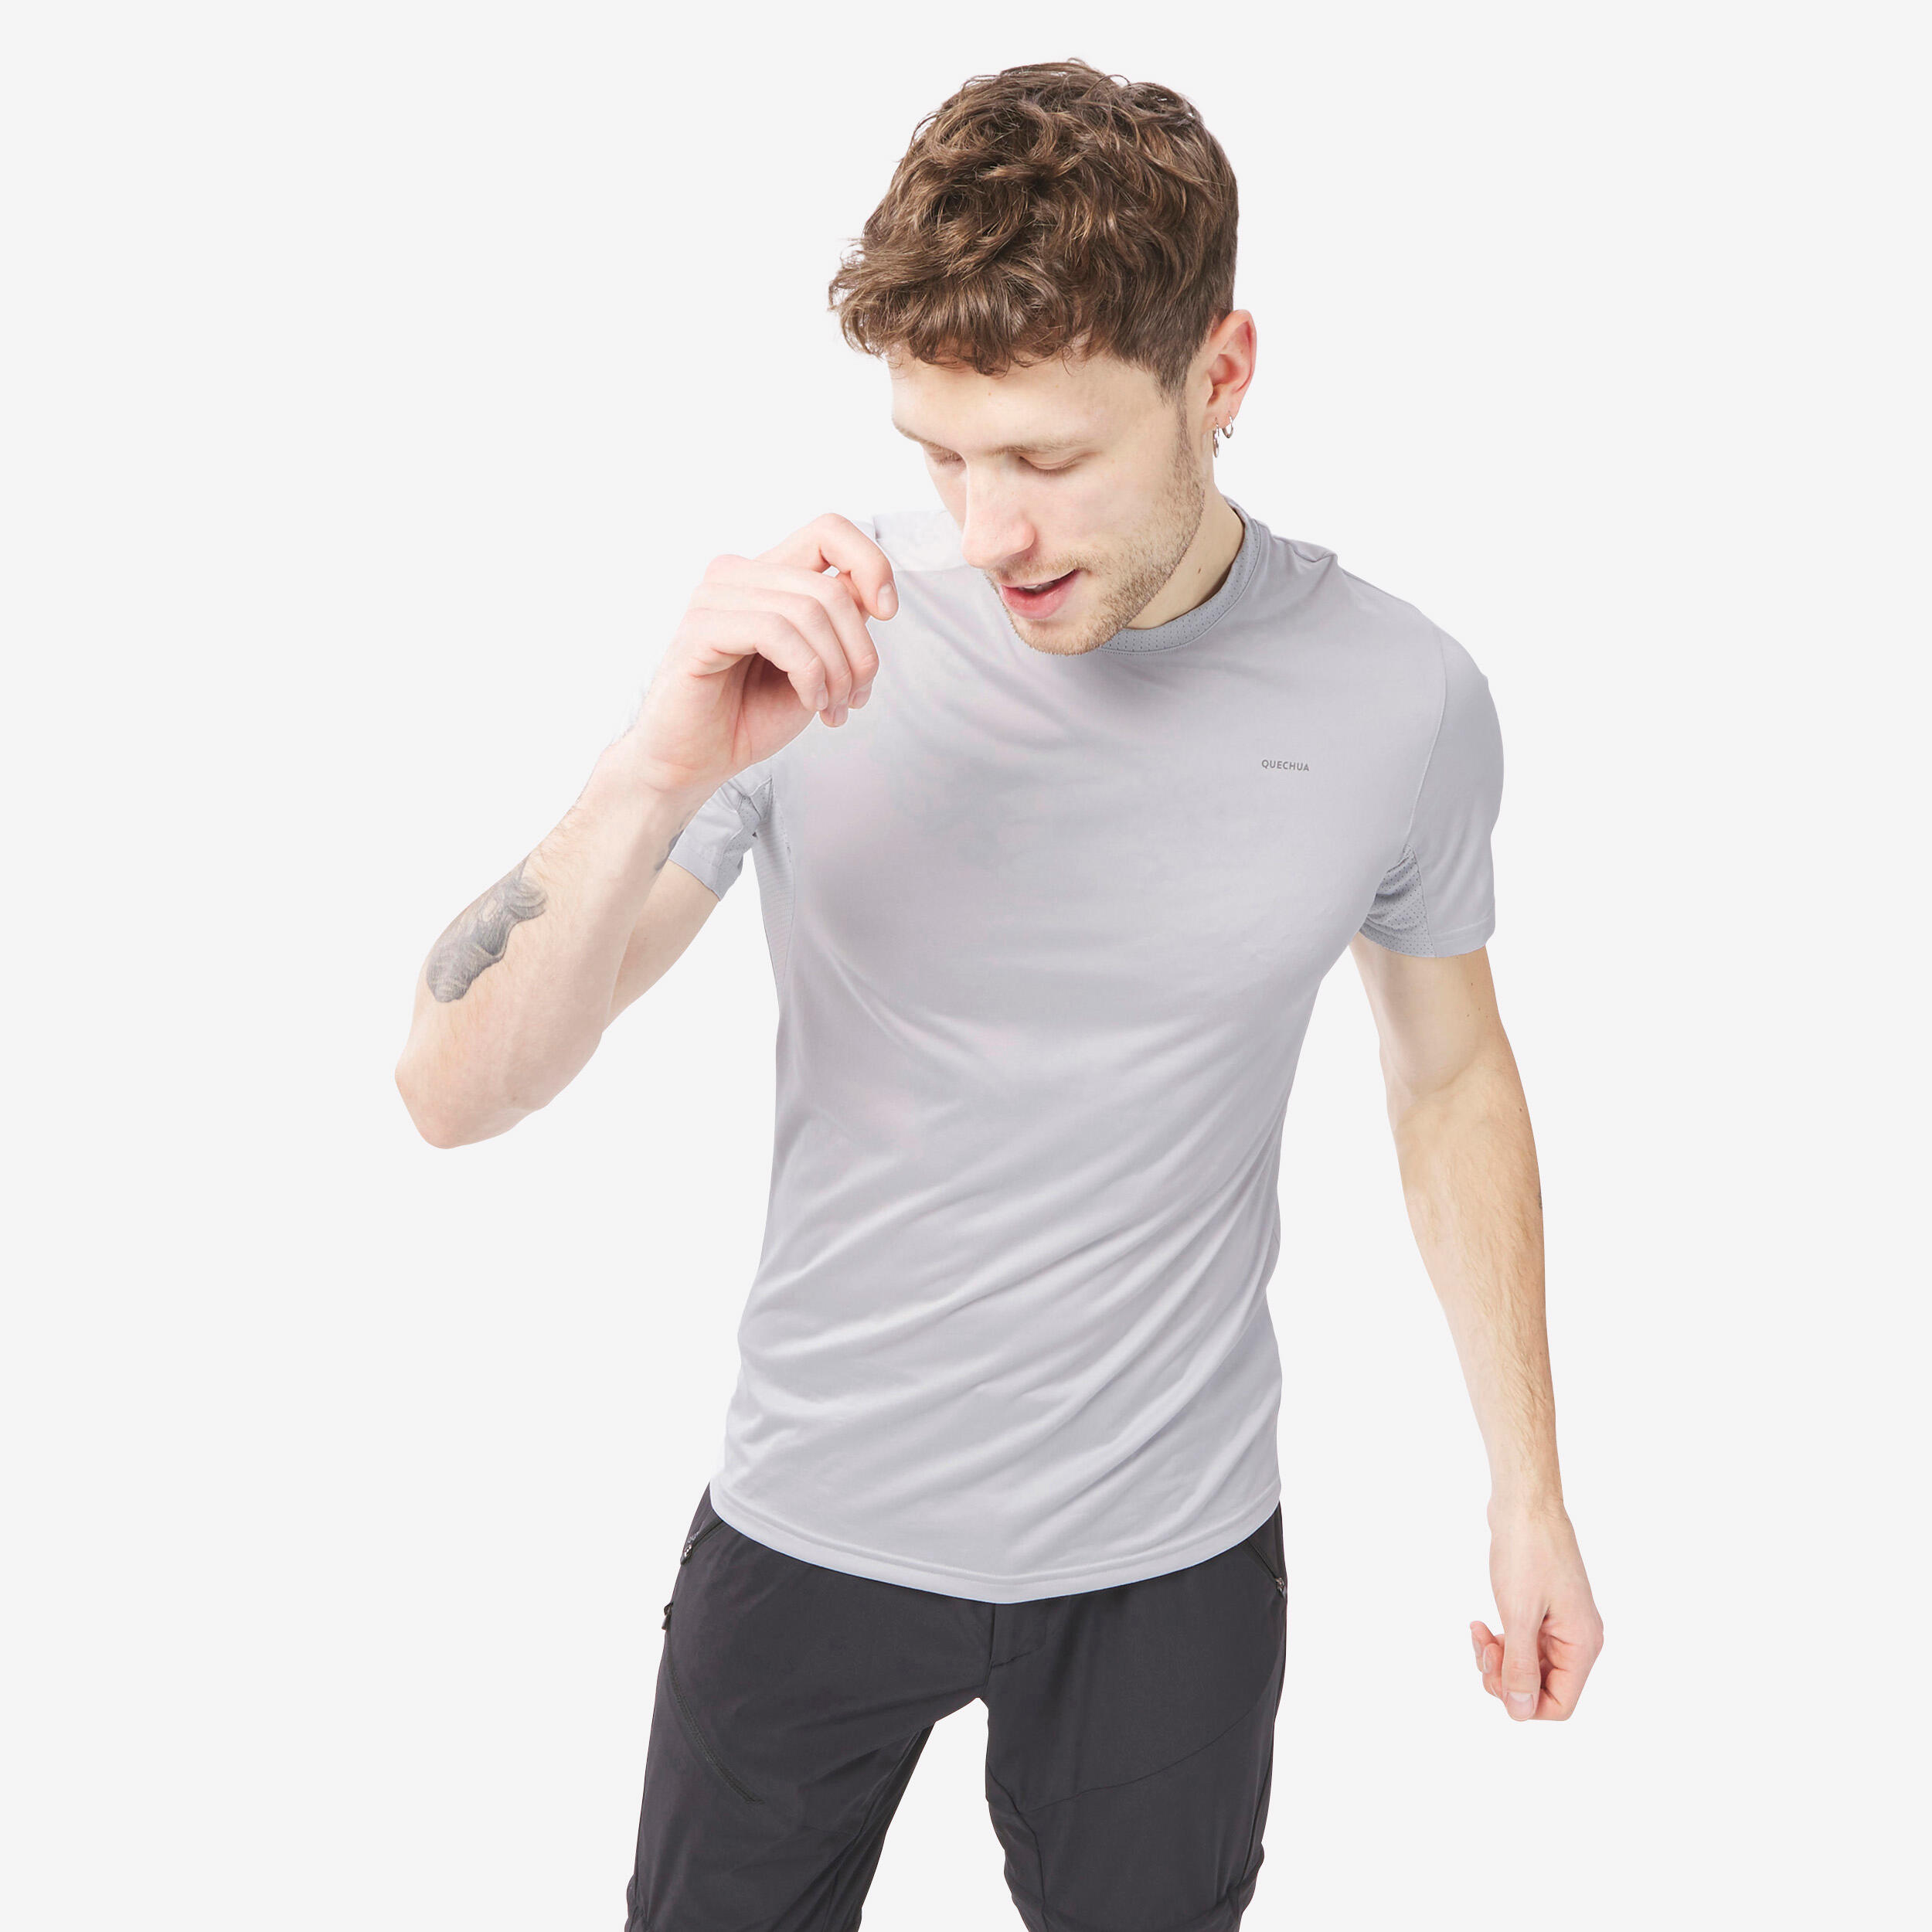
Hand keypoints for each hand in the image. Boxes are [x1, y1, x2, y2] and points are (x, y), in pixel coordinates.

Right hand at [625, 513, 896, 799]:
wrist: (696, 761)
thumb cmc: (750, 714)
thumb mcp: (816, 663)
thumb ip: (839, 623)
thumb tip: (874, 597)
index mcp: (767, 575)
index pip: (829, 530)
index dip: (871, 564)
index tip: (887, 614)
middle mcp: (738, 575)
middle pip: (830, 588)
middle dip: (860, 652)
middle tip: (855, 697)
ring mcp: (714, 597)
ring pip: (808, 610)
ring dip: (836, 669)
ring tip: (831, 707)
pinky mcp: (699, 628)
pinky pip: (775, 632)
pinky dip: (807, 672)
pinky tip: (810, 701)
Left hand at [1469, 1505, 1602, 1720]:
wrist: (1525, 1504)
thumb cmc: (1527, 1553)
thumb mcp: (1520, 1614)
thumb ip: (1521, 1666)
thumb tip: (1519, 1710)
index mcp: (1582, 1645)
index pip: (1559, 1704)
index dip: (1522, 1702)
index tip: (1494, 1674)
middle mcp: (1578, 1640)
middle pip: (1542, 1687)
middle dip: (1505, 1676)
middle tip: (1481, 1647)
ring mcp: (1562, 1625)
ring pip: (1529, 1666)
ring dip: (1498, 1658)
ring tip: (1478, 1633)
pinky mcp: (1545, 1611)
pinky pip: (1524, 1643)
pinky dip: (1501, 1641)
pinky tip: (1481, 1625)